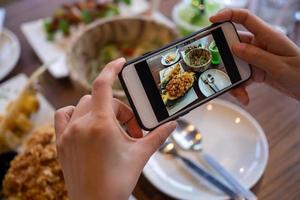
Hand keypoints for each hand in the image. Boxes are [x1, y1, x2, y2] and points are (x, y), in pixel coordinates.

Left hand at [54, 58, 175, 199]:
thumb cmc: (116, 182)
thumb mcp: (140, 155)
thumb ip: (158, 136)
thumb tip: (173, 125)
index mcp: (100, 124)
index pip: (103, 84)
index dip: (112, 68)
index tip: (120, 62)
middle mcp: (80, 125)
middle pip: (101, 99)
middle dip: (119, 109)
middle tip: (131, 129)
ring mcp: (67, 133)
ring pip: (83, 105)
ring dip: (100, 110)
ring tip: (111, 128)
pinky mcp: (60, 142)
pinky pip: (63, 115)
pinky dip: (74, 113)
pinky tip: (85, 123)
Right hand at [210, 8, 299, 102]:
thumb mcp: (279, 66)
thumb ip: (256, 56)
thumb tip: (234, 47)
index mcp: (268, 36)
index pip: (245, 18)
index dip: (227, 15)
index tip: (212, 20)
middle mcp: (260, 44)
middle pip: (234, 44)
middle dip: (225, 58)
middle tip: (220, 69)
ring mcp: (257, 57)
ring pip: (236, 63)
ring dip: (233, 78)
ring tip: (239, 93)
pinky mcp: (256, 68)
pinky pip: (241, 74)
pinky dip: (240, 86)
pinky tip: (244, 96)